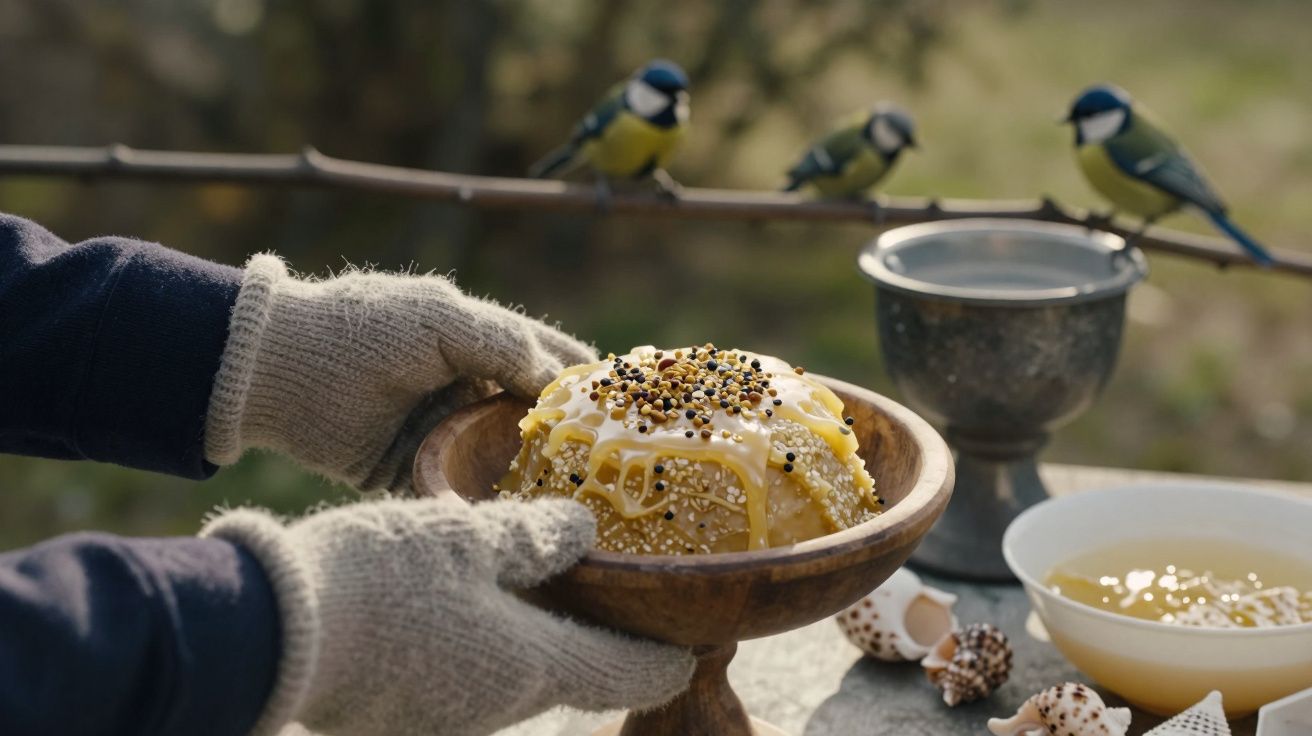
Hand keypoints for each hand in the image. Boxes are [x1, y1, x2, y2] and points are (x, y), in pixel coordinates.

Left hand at [203, 255, 596, 491]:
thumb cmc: (362, 328)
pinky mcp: (409, 472)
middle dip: (566, 440)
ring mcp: (439, 433)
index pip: (545, 357)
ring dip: (530, 479)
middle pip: (530, 418)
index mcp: (475, 342)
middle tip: (610, 467)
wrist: (278, 369)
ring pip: (499, 460)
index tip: (627, 404)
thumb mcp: (441, 318)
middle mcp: (464, 389)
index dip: (584, 379)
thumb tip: (560, 377)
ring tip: (573, 502)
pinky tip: (516, 523)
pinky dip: (481, 506)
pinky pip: (456, 493)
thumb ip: (503, 341)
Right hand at [203, 497, 693, 735]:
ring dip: (537, 644)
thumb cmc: (380, 576)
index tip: (690, 644)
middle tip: (615, 600)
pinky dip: (483, 650)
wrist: (268, 632)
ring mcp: (446, 720)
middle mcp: (497, 707)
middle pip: (572, 677)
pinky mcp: (400, 718)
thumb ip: (533, 539)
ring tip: (539, 592)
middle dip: (600, 645)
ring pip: (516, 678)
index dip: (665, 659)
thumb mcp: (466, 536)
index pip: (627, 675)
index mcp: (531, 664)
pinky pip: (464, 683)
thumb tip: (583, 534)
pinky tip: (464, 610)